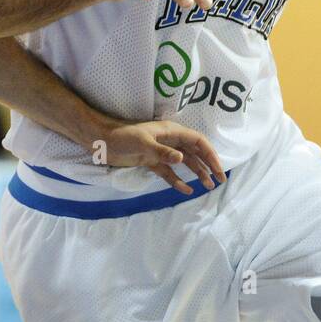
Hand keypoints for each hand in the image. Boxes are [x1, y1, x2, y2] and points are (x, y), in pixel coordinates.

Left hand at [94, 119, 227, 194]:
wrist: (101, 140)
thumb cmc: (122, 137)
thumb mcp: (142, 143)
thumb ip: (162, 152)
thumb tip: (181, 159)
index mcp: (171, 132)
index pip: (197, 141)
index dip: (210, 154)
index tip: (218, 170)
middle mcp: (169, 141)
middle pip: (194, 152)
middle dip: (208, 165)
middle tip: (219, 180)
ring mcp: (160, 152)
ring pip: (184, 162)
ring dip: (196, 173)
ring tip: (207, 186)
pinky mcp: (151, 161)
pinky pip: (169, 172)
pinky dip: (177, 180)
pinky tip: (185, 190)